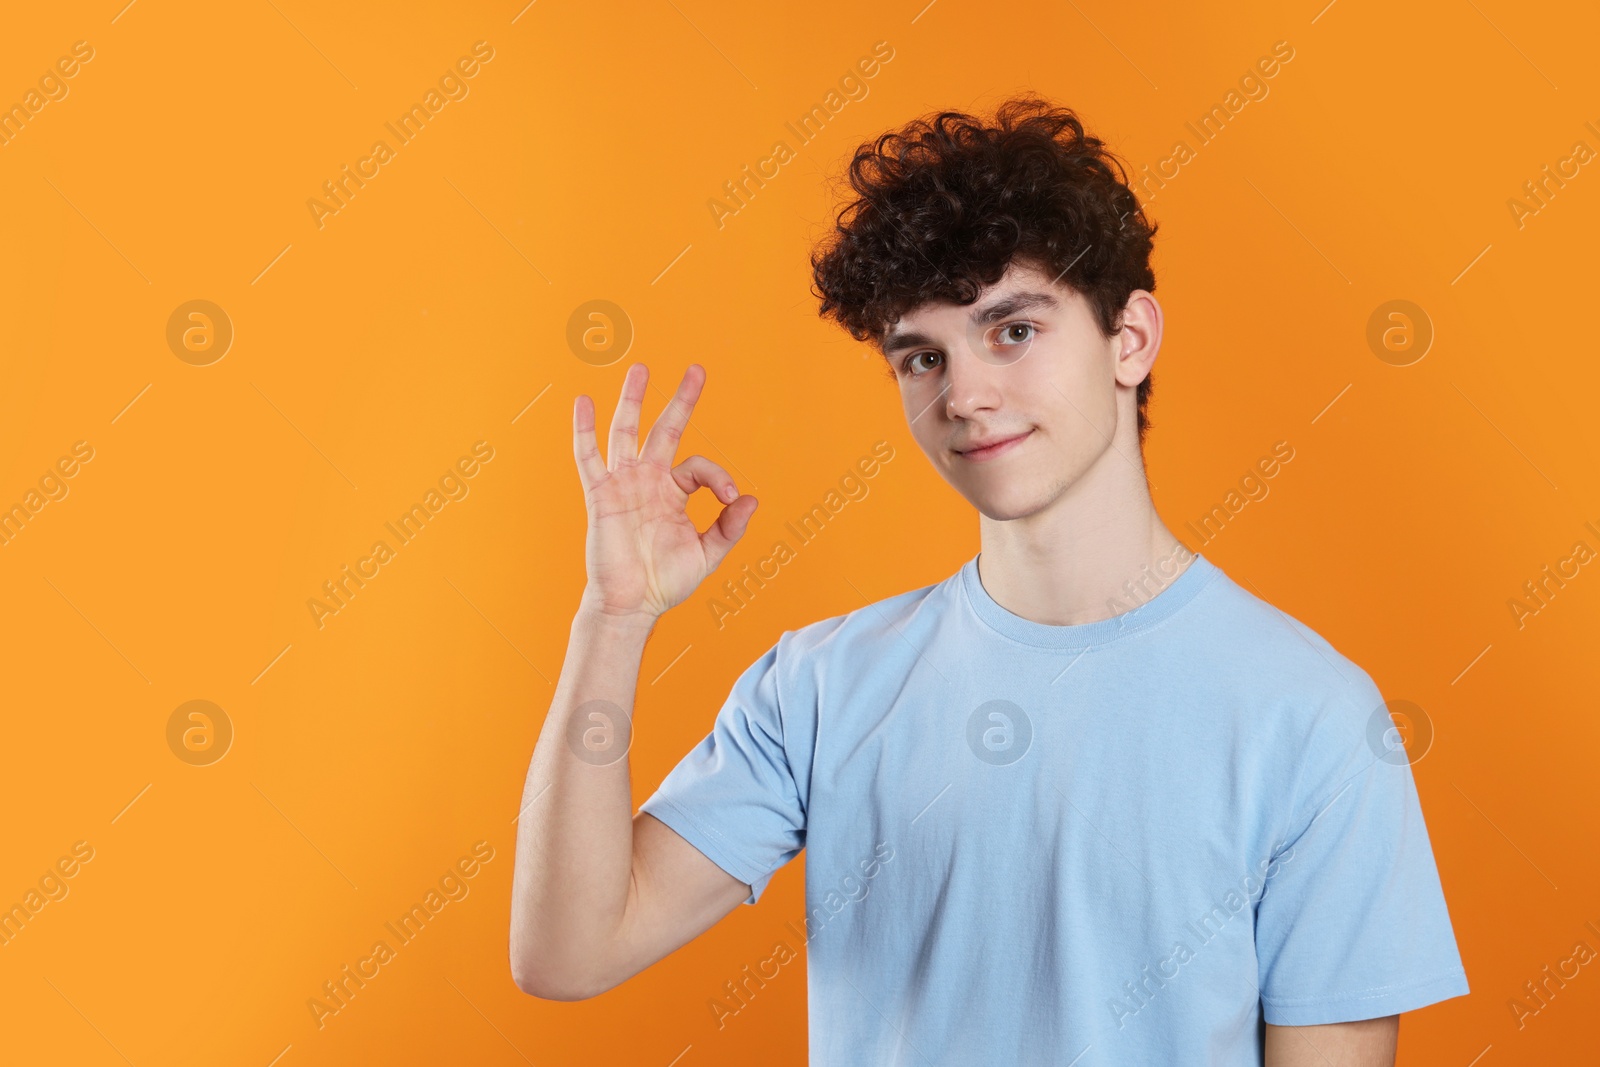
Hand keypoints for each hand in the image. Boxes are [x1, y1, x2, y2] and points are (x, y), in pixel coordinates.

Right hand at [572, 363, 757, 624]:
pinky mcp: (601, 495)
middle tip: (697, 370)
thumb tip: (750, 499)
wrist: (631, 604)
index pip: (698, 466)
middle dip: (681, 400)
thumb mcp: (707, 554)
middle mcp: (648, 480)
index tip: (727, 499)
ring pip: (627, 433)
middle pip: (665, 430)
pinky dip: (584, 430)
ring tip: (641, 368)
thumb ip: (729, 527)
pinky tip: (583, 402)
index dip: (718, 477)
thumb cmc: (664, 581)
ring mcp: (623, 484)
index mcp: (672, 492)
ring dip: (634, 400)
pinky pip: (589, 458)